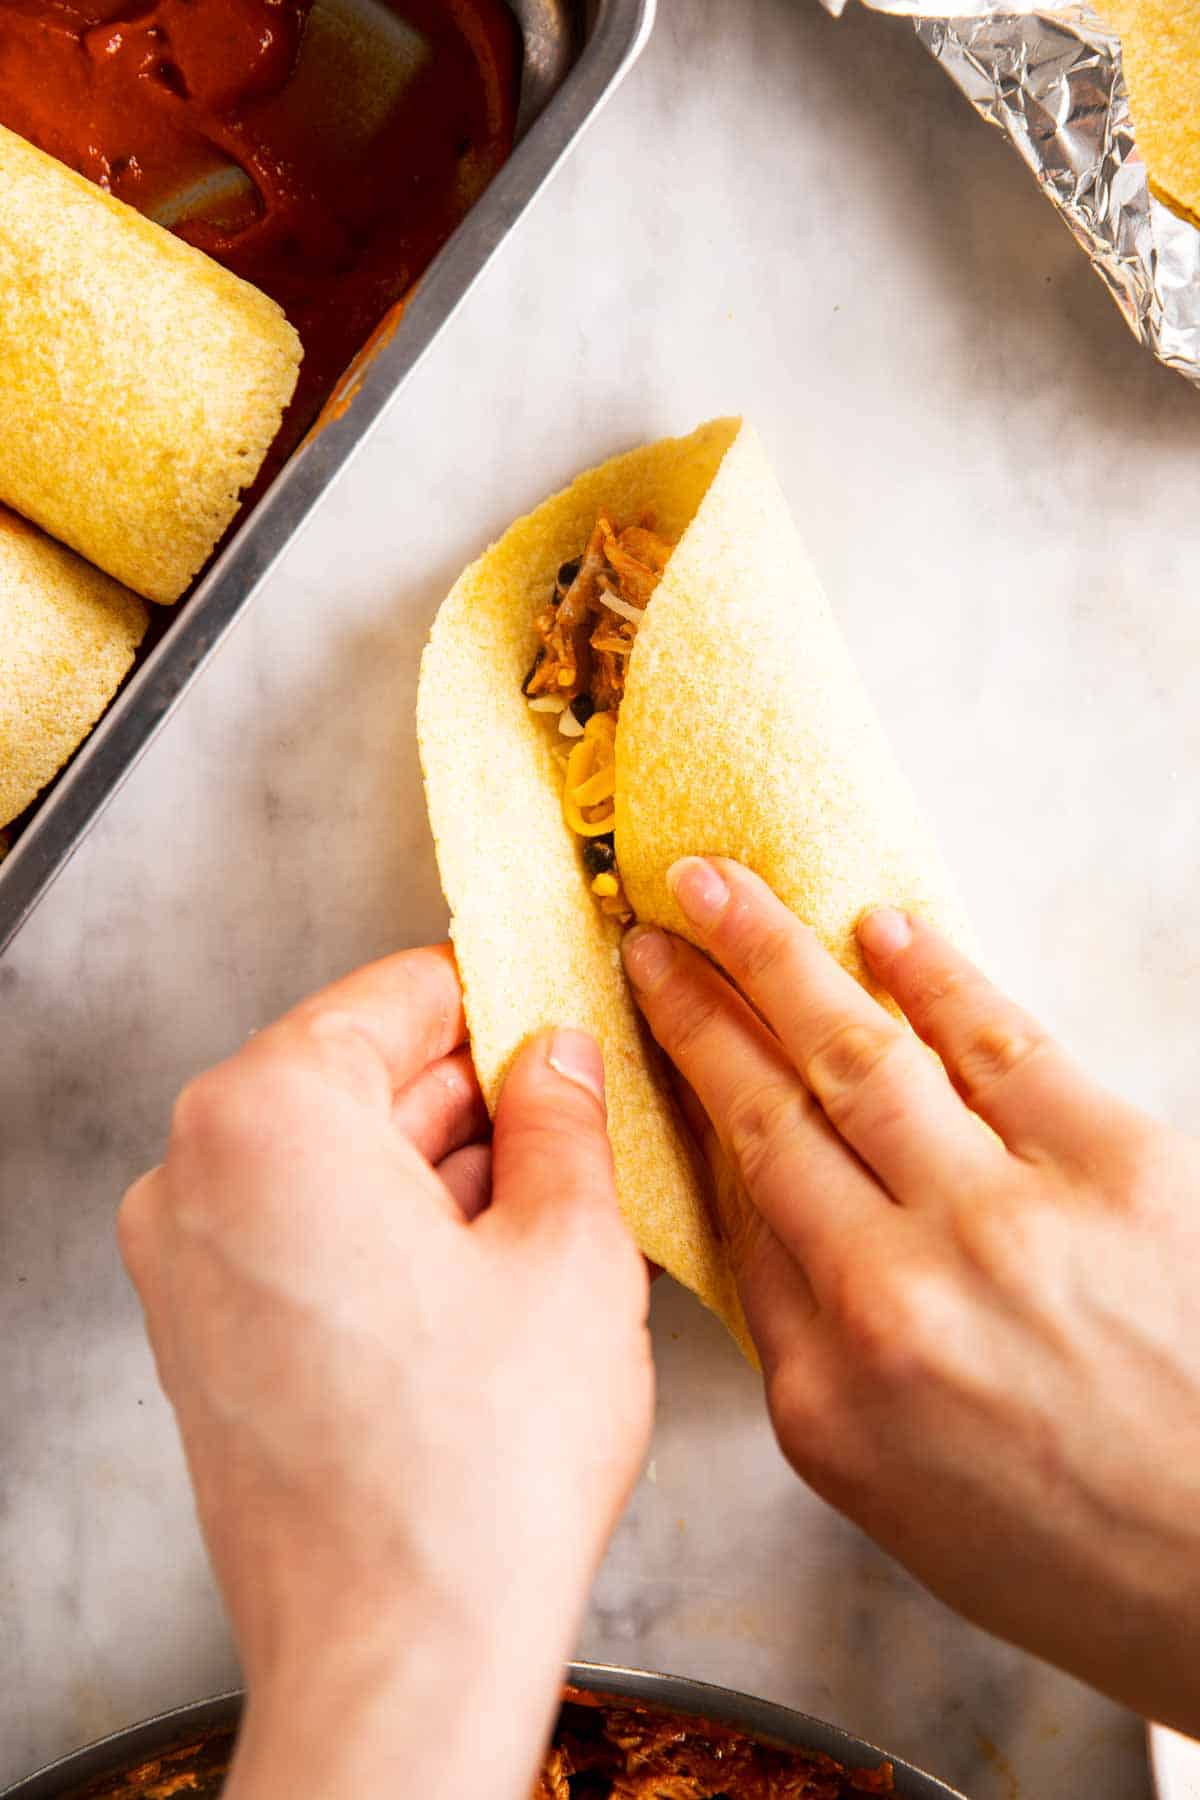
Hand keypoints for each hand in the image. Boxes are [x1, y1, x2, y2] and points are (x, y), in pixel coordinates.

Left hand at [119, 946, 650, 1799]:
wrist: (400, 1658)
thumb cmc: (475, 1474)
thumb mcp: (569, 1250)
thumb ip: (563, 1117)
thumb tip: (557, 1056)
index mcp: (267, 1118)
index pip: (396, 994)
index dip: (498, 993)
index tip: (557, 999)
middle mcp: (195, 1177)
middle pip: (359, 1077)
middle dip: (477, 1089)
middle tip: (581, 1104)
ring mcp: (187, 1265)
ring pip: (336, 1160)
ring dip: (445, 1165)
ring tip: (556, 1201)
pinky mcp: (206, 1338)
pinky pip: (307, 1233)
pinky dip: (394, 1230)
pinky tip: (493, 1269)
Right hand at [624, 858, 1199, 1733]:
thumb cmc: (1082, 1548)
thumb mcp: (892, 1493)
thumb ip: (809, 1347)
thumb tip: (760, 1209)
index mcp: (829, 1390)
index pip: (733, 1208)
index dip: (685, 1096)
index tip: (653, 1033)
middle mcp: (895, 1297)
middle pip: (766, 1111)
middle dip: (695, 1007)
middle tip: (653, 935)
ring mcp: (1004, 1222)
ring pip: (856, 1051)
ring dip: (774, 953)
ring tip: (722, 886)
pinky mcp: (1117, 1165)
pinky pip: (998, 1041)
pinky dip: (934, 974)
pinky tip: (884, 930)